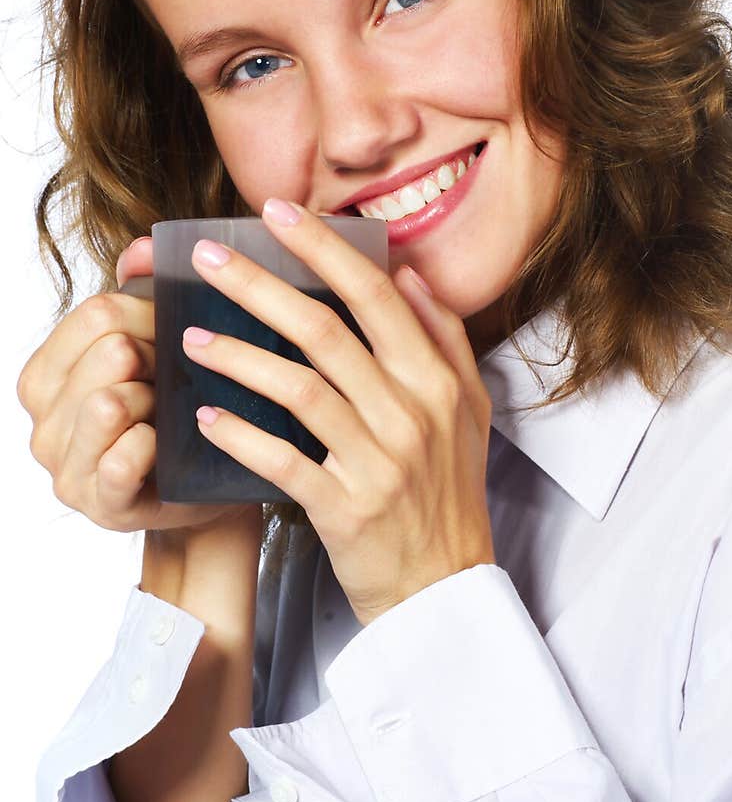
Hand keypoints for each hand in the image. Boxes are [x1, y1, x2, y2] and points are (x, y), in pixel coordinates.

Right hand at [16, 237, 257, 534]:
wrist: (209, 489)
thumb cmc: (177, 412)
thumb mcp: (157, 346)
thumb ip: (143, 291)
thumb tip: (144, 248)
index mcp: (45, 375)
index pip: (97, 313)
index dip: (149, 317)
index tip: (172, 338)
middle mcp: (42, 422)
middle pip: (108, 352)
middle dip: (159, 359)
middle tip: (178, 381)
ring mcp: (66, 468)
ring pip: (109, 402)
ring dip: (157, 402)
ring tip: (171, 415)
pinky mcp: (101, 504)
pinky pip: (123, 457)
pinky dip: (153, 445)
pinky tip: (165, 447)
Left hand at [180, 198, 496, 625]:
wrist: (447, 588)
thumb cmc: (449, 493)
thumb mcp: (470, 410)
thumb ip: (445, 338)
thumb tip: (408, 275)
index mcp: (438, 380)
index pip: (376, 296)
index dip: (323, 248)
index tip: (277, 212)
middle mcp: (411, 413)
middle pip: (325, 330)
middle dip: (259, 284)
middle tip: (205, 257)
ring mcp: (378, 462)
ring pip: (298, 389)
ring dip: (238, 356)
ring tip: (191, 336)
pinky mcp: (345, 509)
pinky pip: (281, 461)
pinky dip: (240, 435)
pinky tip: (204, 415)